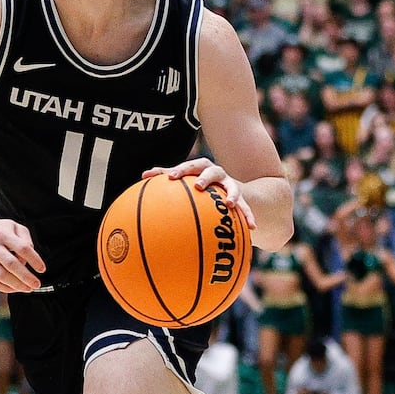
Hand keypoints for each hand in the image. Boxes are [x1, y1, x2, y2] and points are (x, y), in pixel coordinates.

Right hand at [0, 217, 46, 293]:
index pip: (22, 248)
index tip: (42, 269)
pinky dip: (6, 289)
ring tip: (28, 288)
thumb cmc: (0, 231)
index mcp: (2, 233)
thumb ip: (25, 240)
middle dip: (26, 277)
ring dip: (18, 285)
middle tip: (36, 284)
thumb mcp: (15, 227)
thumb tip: (29, 260)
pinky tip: (15, 289)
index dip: (34, 260)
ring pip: (2, 276)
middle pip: (11, 264)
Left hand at [142, 158, 257, 229]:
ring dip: (233, 195)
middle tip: (199, 186)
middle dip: (206, 177)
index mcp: (201, 169)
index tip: (171, 177)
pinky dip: (249, 216)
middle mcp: (217, 174)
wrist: (225, 188)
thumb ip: (165, 176)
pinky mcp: (241, 198)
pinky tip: (253, 227)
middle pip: (212, 171)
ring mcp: (230, 185)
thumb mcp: (183, 180)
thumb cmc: (196, 185)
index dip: (181, 170)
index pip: (190, 166)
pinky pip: (246, 208)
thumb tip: (142, 175)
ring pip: (233, 188)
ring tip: (230, 204)